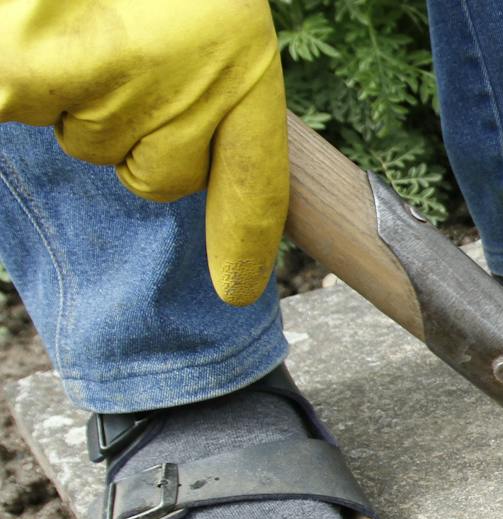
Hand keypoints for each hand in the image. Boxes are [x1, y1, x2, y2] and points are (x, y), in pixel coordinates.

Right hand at [0, 0, 288, 305]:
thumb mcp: (199, 17)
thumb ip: (203, 91)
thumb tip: (202, 193)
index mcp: (246, 62)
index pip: (259, 180)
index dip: (246, 239)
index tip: (238, 288)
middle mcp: (195, 81)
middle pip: (151, 173)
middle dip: (125, 126)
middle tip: (111, 48)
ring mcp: (117, 79)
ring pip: (86, 142)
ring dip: (69, 91)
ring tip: (76, 22)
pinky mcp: (30, 72)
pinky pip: (22, 108)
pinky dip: (19, 78)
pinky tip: (31, 31)